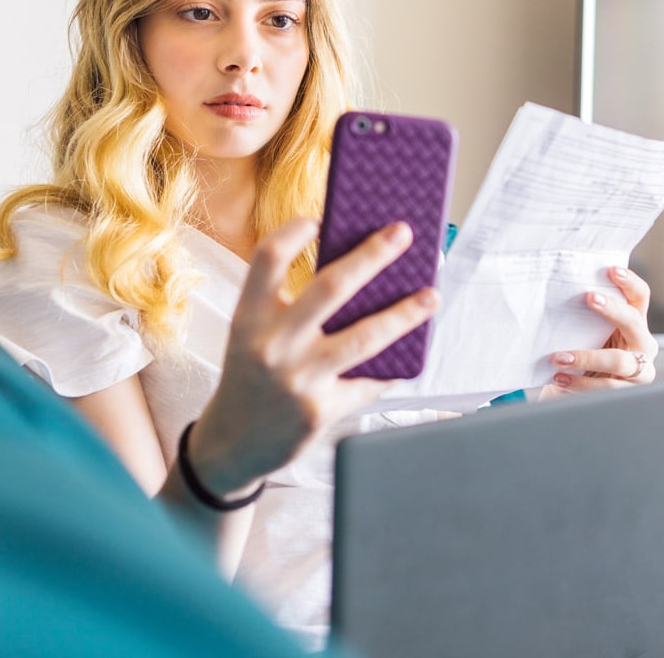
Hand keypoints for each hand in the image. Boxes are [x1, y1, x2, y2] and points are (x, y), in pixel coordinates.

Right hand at [186, 217, 438, 494]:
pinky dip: (391, 368)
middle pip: (332, 287)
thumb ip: (289, 306)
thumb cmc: (251, 376)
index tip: (321, 218)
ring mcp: (299, 379)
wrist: (232, 444)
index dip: (294, 230)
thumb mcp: (252, 335)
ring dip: (405, 314)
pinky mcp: (321, 410)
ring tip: (431, 296)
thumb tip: (357, 272)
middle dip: (374, 255)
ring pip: (365, 337)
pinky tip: (409, 355)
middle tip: (402, 233)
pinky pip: (369, 381)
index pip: (268, 257)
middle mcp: (272, 345)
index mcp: (248, 317)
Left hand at [542, 266, 657, 397]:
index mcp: (635, 322)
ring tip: (558, 358)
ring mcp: (640, 370)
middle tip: (588, 297)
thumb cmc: (586, 352)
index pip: (640, 296)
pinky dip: (580, 383)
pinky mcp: (628, 392)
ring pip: (619, 361)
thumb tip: (558, 292)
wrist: (582, 390)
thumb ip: (585, 316)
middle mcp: (643, 344)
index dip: (630, 282)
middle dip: (612, 309)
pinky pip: (606, 387)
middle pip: (633, 322)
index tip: (612, 270)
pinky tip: (560, 378)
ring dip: (587, 357)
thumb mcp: (588, 332)